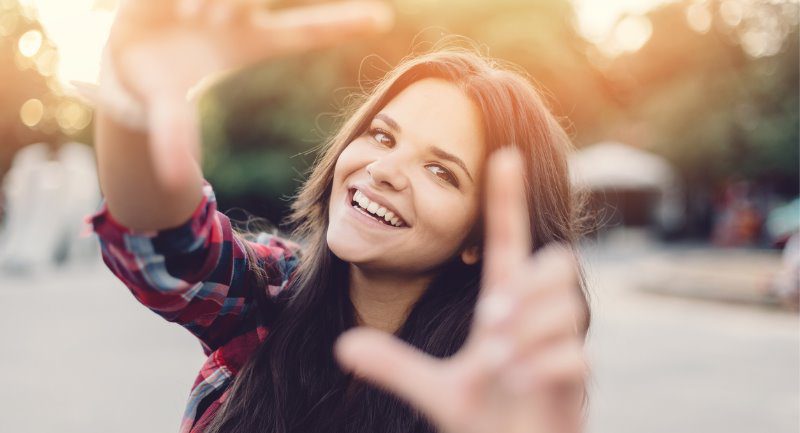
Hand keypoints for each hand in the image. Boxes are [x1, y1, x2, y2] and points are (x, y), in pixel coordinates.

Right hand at [105, 0, 392, 190]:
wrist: (123, 59)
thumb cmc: (159, 87)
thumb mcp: (168, 112)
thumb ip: (172, 138)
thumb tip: (176, 181)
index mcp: (249, 41)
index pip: (304, 31)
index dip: (341, 24)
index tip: (383, 21)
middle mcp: (238, 13)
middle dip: (237, 1)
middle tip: (211, 20)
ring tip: (186, 15)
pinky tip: (176, 7)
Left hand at [334, 148, 587, 432]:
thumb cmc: (486, 418)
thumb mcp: (436, 390)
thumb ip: (395, 365)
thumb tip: (343, 344)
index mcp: (504, 312)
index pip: (507, 244)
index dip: (505, 201)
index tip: (502, 154)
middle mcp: (535, 320)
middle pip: (554, 263)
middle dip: (527, 291)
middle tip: (494, 333)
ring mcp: (560, 345)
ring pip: (563, 306)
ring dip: (527, 337)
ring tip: (507, 370)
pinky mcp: (576, 378)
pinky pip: (571, 355)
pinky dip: (541, 370)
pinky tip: (525, 386)